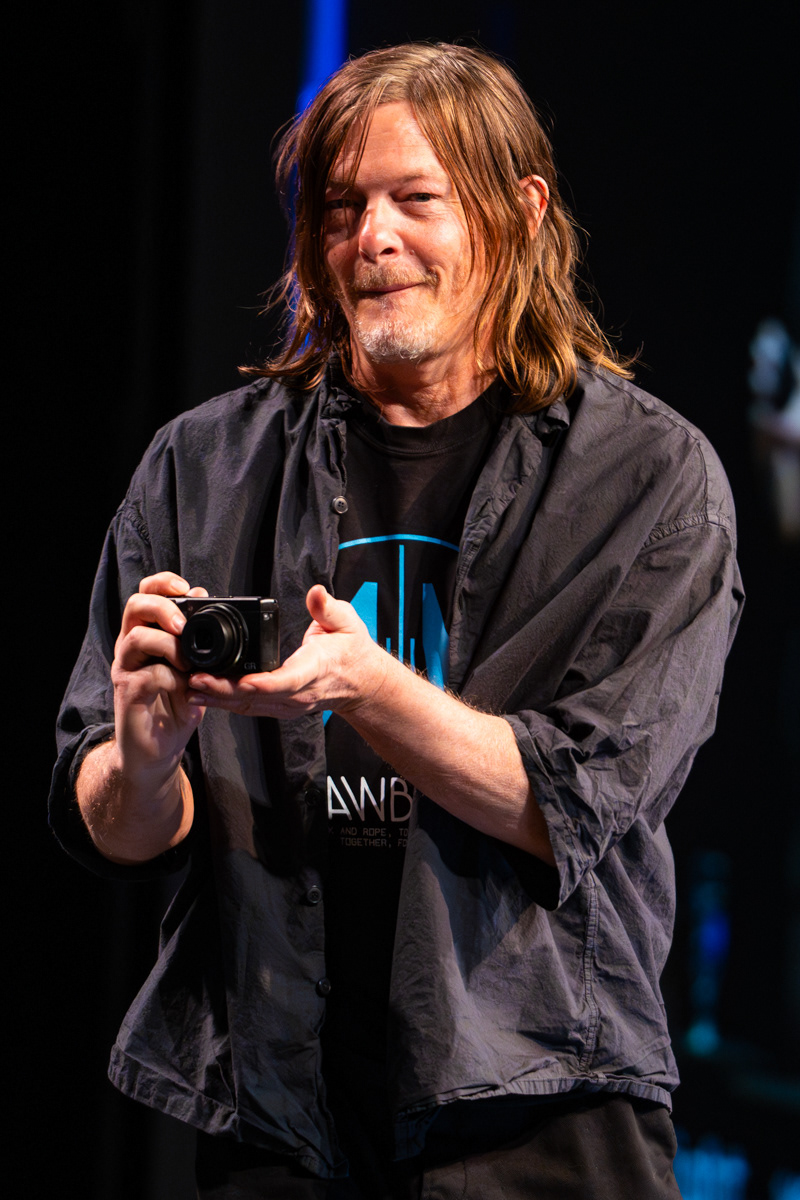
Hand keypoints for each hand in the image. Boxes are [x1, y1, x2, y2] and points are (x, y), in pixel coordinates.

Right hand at [111, 572, 208, 785]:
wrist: (156, 750)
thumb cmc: (176, 705)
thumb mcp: (194, 669)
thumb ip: (198, 640)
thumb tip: (208, 603)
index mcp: (148, 634)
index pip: (146, 594)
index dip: (164, 583)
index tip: (187, 587)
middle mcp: (132, 646)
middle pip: (134, 606)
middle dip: (162, 607)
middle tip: (183, 626)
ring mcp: (126, 669)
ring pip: (135, 638)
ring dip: (167, 645)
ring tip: (187, 663)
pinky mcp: (128, 694)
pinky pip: (145, 675)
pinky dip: (169, 678)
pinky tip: (185, 688)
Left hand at [187, 585, 389, 718]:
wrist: (362, 683)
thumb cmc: (352, 651)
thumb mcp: (347, 622)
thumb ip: (329, 608)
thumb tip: (317, 592)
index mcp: (314, 670)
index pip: (286, 681)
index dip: (263, 683)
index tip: (240, 680)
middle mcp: (298, 694)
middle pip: (256, 697)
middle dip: (224, 690)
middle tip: (195, 679)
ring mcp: (287, 705)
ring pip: (248, 705)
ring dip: (218, 698)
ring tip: (189, 687)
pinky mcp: (279, 707)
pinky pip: (248, 707)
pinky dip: (224, 703)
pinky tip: (202, 695)